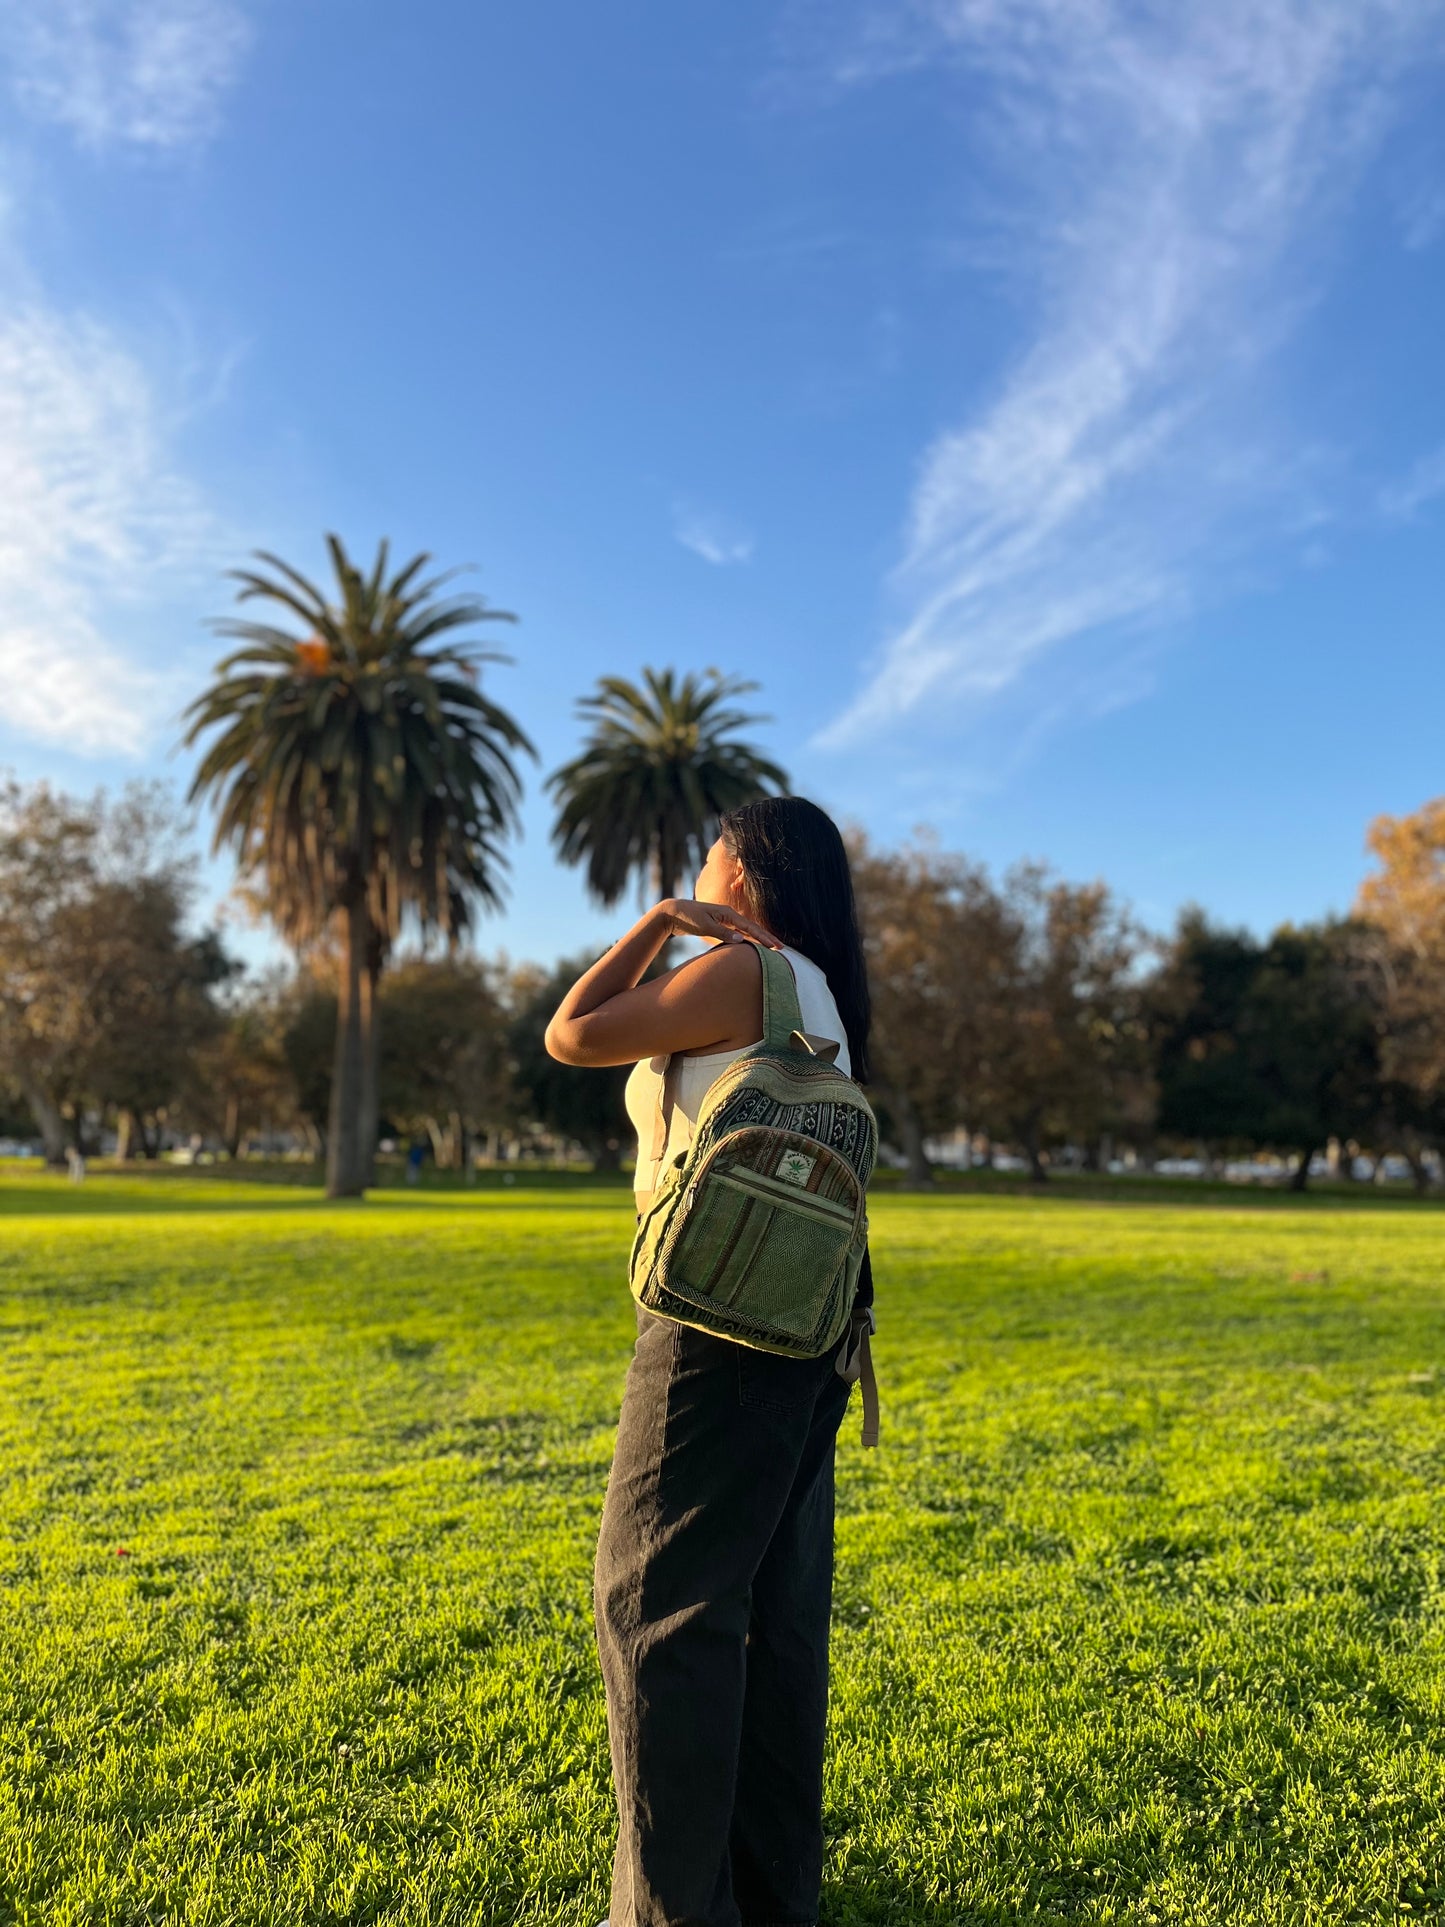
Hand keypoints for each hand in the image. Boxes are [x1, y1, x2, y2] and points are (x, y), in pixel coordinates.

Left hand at [656, 898, 782, 947]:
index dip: (764, 937)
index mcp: (728, 913)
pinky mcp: (718, 926)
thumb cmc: (688, 917)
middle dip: (766, 938)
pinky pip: (736, 934)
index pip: (751, 927)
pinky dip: (745, 939)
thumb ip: (723, 933)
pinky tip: (751, 946)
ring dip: (757, 939)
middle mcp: (728, 916)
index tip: (776, 946)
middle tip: (781, 948)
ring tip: (771, 947)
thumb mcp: (705, 925)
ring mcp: (724, 920)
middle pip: (752, 928)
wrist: (672, 912)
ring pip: (745, 931)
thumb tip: (742, 940)